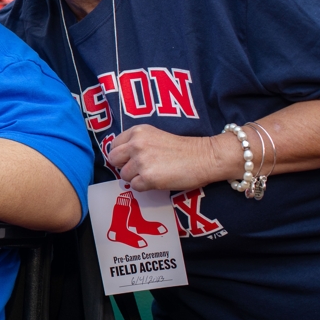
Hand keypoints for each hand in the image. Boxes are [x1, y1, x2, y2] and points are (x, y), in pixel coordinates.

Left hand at [108, 125, 227, 191]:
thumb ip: (137, 143)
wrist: (205, 157)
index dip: (121, 155)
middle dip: (123, 166)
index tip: (130, 159)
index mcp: (137, 131)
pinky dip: (144, 187)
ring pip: (124, 176)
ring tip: (152, 174)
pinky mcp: (148, 178)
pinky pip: (135, 187)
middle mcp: (136, 144)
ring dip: (135, 178)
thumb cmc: (182, 149)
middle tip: (139, 169)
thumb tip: (121, 159)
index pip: (114, 145)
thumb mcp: (154, 136)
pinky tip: (158, 181)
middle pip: (114, 160)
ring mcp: (141, 161)